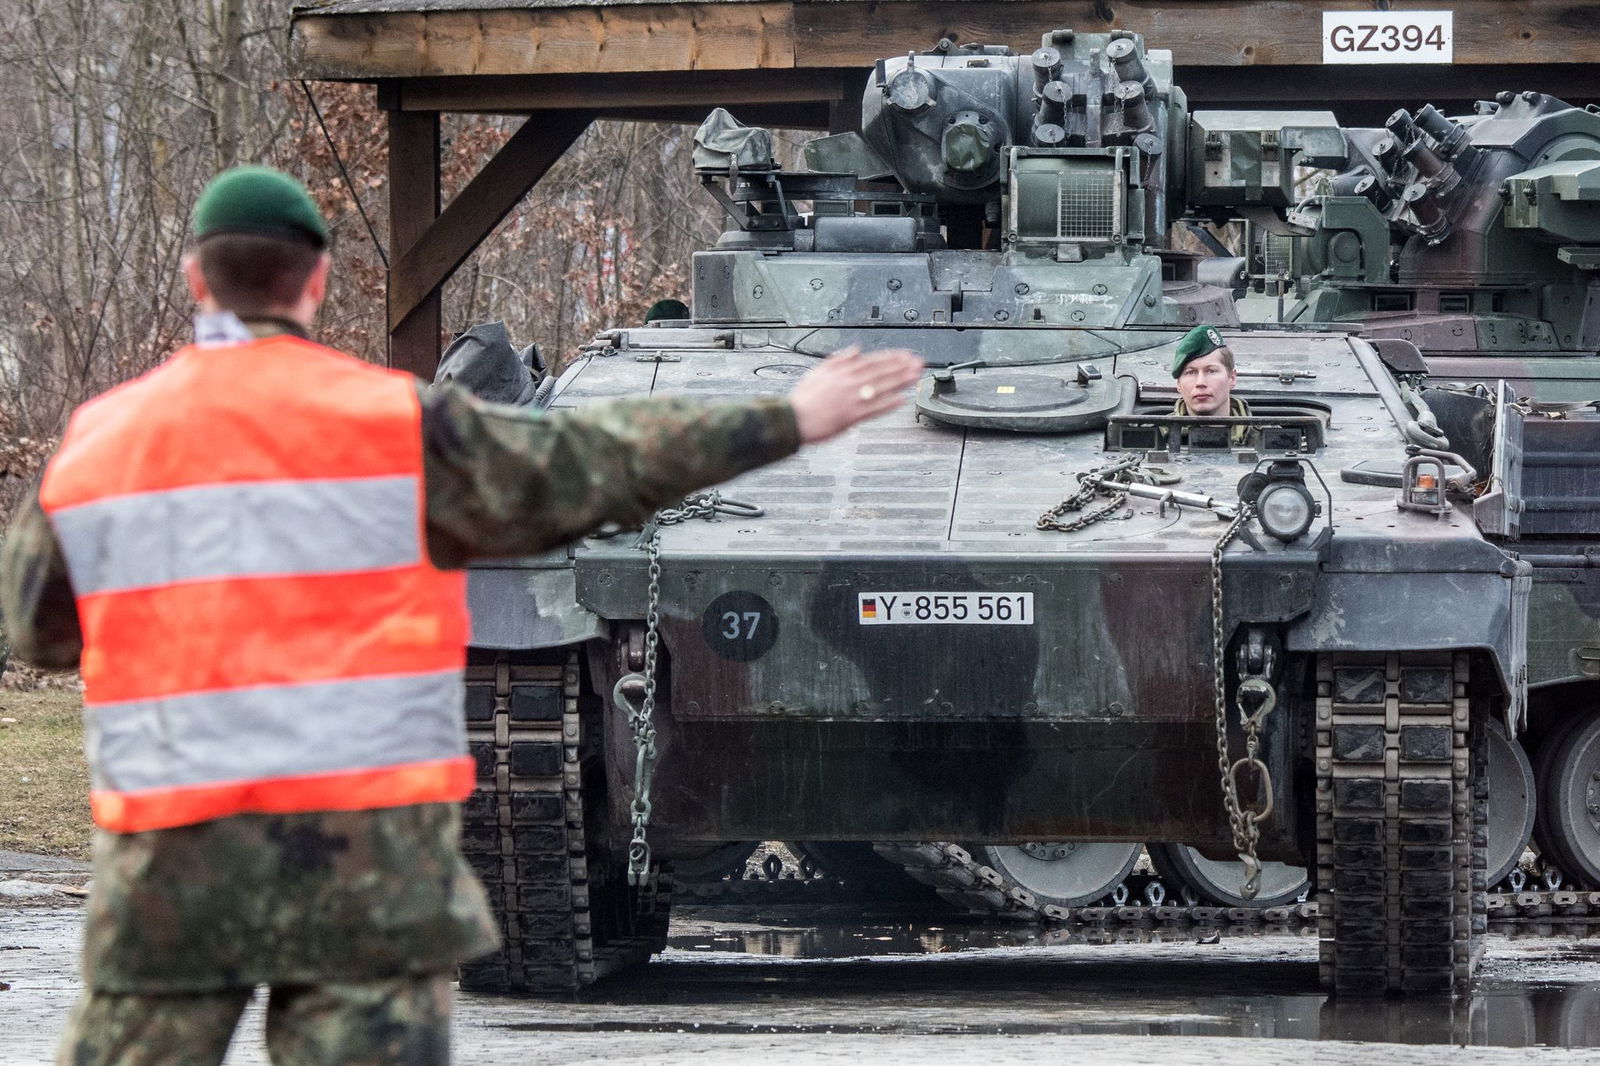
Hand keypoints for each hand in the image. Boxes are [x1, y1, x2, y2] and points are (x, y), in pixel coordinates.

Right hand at [788, 346, 923, 443]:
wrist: (793, 419)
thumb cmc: (804, 398)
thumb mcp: (819, 370)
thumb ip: (840, 358)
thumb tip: (855, 349)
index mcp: (842, 371)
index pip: (872, 361)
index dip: (892, 357)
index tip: (906, 355)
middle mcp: (849, 383)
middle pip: (881, 372)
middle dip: (902, 367)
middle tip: (919, 364)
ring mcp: (852, 400)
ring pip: (881, 388)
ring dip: (900, 382)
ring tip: (915, 377)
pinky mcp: (851, 417)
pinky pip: (874, 409)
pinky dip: (888, 404)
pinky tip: (901, 400)